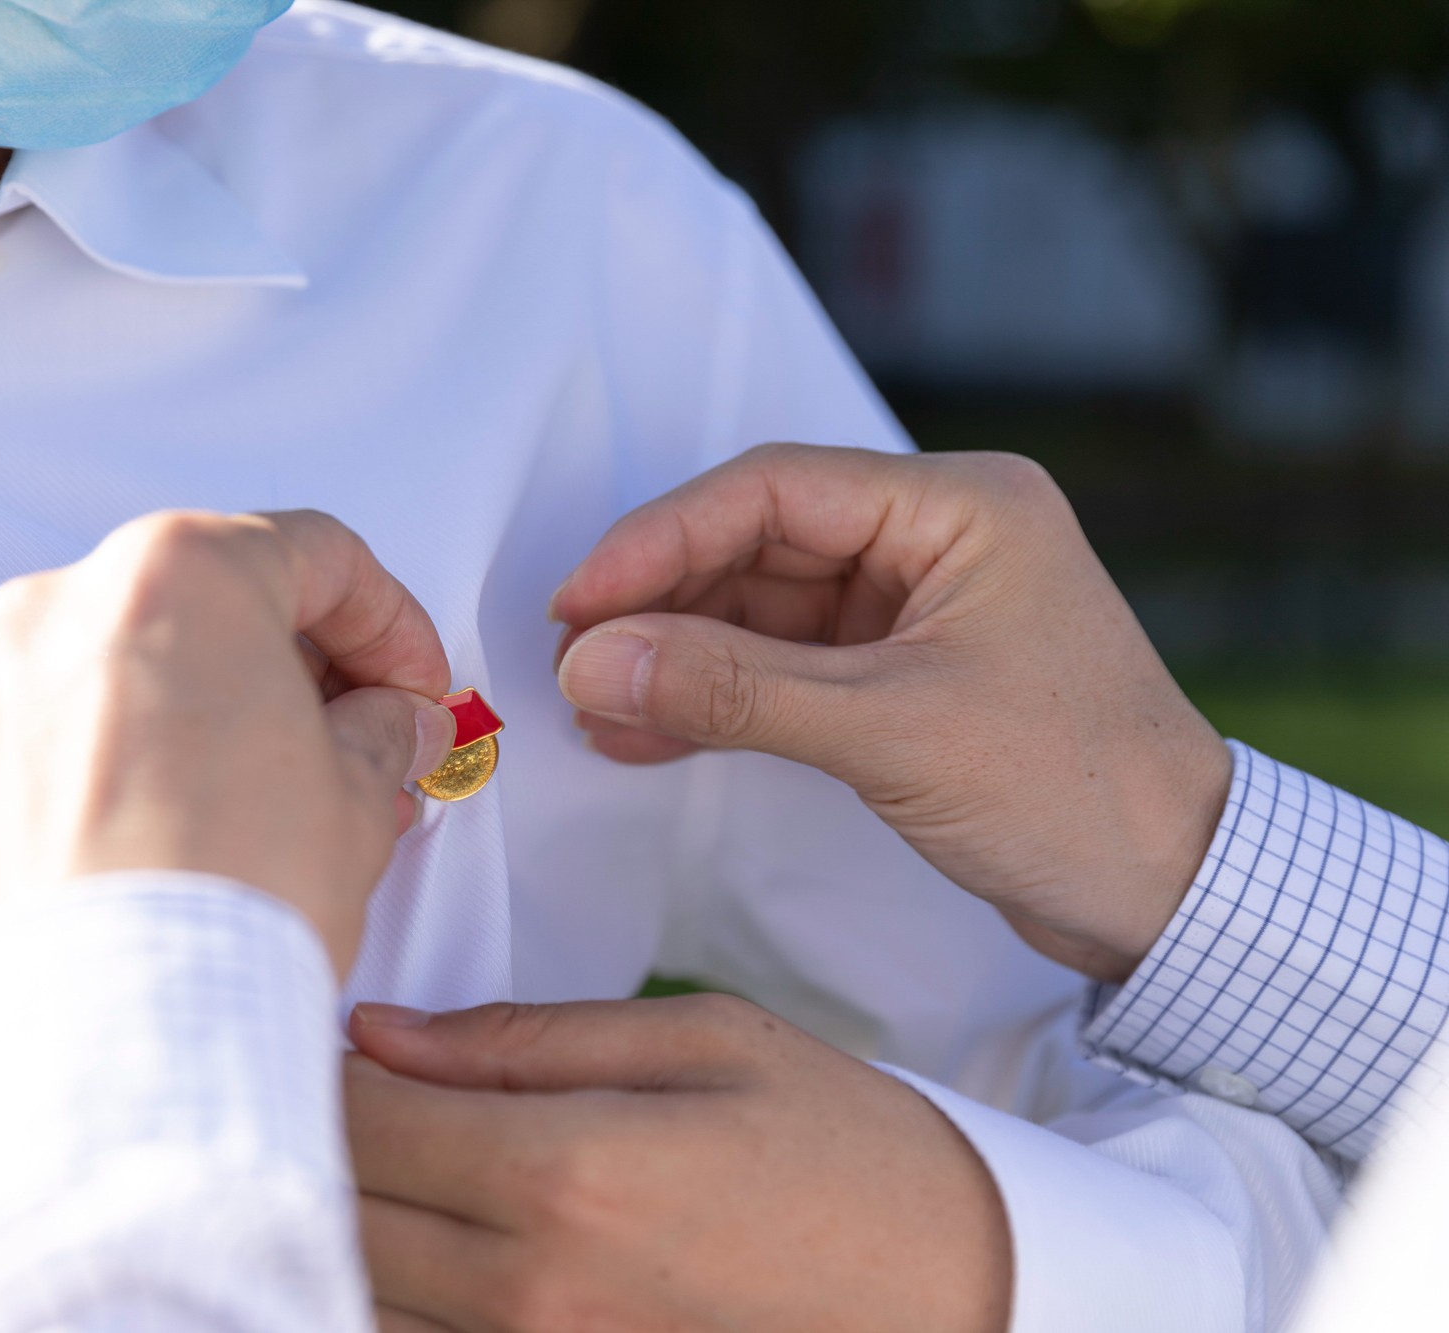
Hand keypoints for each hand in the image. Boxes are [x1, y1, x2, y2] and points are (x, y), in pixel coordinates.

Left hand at [0, 510, 456, 970]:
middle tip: (363, 735)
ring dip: (219, 709)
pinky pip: (74, 730)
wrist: (109, 1034)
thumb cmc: (221, 904)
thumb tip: (386, 727)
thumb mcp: (357, 798)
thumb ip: (380, 736)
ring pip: (136, 662)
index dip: (389, 621)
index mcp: (175, 573)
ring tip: (286, 794)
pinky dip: (140, 753)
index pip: (315, 555)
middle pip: (214, 598)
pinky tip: (199, 822)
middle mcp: (66, 608)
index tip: (412, 680)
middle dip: (301, 666)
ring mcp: (0, 689)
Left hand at [345, 997, 1009, 1332]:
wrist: (961, 1295)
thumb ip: (525, 1039)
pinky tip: (423, 1245)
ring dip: (341, 1226)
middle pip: (340, 1218)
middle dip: (310, 1145)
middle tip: (323, 1090)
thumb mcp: (705, 1043)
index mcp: (569, 1173)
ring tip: (367, 1165)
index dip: (315, 1072)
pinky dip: (393, 1298)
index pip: (363, 1123)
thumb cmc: (842, 1153)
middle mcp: (533, 1293)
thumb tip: (380, 1032)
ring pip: (360, 1300)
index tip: (317, 1037)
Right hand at [550, 444, 1232, 980]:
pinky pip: (785, 666)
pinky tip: (645, 735)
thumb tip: (589, 665)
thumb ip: (732, 691)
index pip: (774, 491)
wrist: (1176, 899)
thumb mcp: (888, 733)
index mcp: (960, 507)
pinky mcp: (903, 673)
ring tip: (591, 708)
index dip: (660, 540)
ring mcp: (918, 607)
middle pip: (759, 542)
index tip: (576, 601)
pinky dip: (719, 699)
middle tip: (571, 661)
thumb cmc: (1074, 794)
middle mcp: (938, 537)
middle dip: (660, 604)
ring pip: (762, 608)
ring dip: (679, 658)